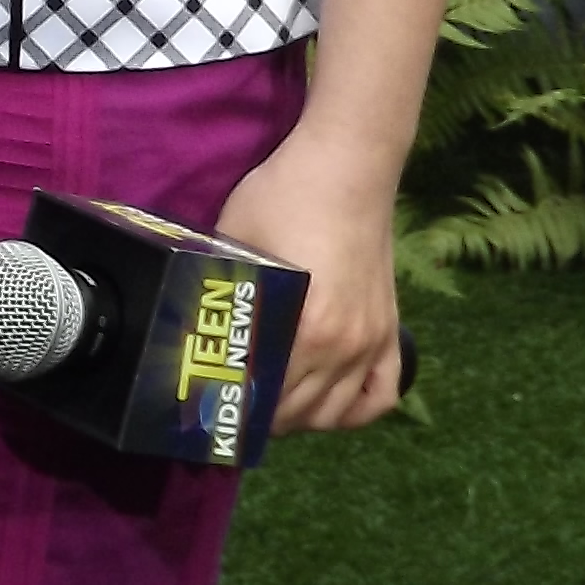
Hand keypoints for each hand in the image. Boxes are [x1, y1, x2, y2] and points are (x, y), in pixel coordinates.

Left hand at [212, 131, 408, 435]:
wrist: (347, 166)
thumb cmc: (283, 197)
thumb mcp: (237, 244)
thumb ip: (223, 290)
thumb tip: (193, 324)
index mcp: (304, 329)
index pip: (267, 397)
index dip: (236, 409)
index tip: (211, 407)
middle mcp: (343, 347)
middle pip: (299, 412)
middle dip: (263, 419)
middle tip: (233, 407)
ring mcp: (372, 342)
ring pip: (338, 413)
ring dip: (304, 418)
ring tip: (273, 406)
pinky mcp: (390, 330)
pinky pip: (380, 395)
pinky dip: (356, 410)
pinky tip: (330, 403)